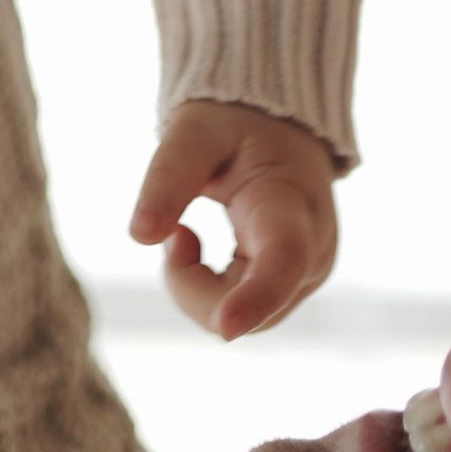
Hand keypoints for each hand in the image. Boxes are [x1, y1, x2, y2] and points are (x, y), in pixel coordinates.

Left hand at [131, 100, 339, 339]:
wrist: (279, 126)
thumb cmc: (236, 124)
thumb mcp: (195, 133)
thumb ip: (168, 178)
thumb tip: (140, 236)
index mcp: (290, 203)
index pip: (284, 258)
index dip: (257, 298)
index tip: (226, 327)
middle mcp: (311, 250)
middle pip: (251, 305)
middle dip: (192, 285)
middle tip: (173, 233)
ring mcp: (304, 274)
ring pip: (242, 318)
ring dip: (196, 286)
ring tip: (184, 233)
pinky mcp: (288, 285)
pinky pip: (239, 310)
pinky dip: (206, 289)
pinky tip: (197, 248)